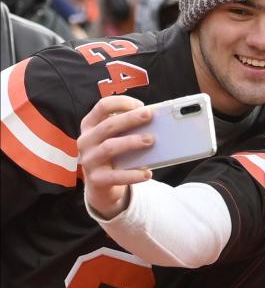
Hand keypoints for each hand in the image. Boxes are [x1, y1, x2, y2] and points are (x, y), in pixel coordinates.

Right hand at [78, 96, 155, 218]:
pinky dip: (132, 175)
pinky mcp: (96, 179)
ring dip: (131, 142)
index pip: (102, 106)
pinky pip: (115, 176)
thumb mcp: (116, 138)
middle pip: (108, 125)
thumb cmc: (113, 155)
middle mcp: (86, 141)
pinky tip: (147, 173)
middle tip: (149, 115)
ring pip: (110, 147)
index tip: (140, 105)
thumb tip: (155, 121)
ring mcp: (89, 160)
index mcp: (90, 126)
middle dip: (130, 118)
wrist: (100, 185)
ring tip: (151, 140)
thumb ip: (128, 129)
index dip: (121, 102)